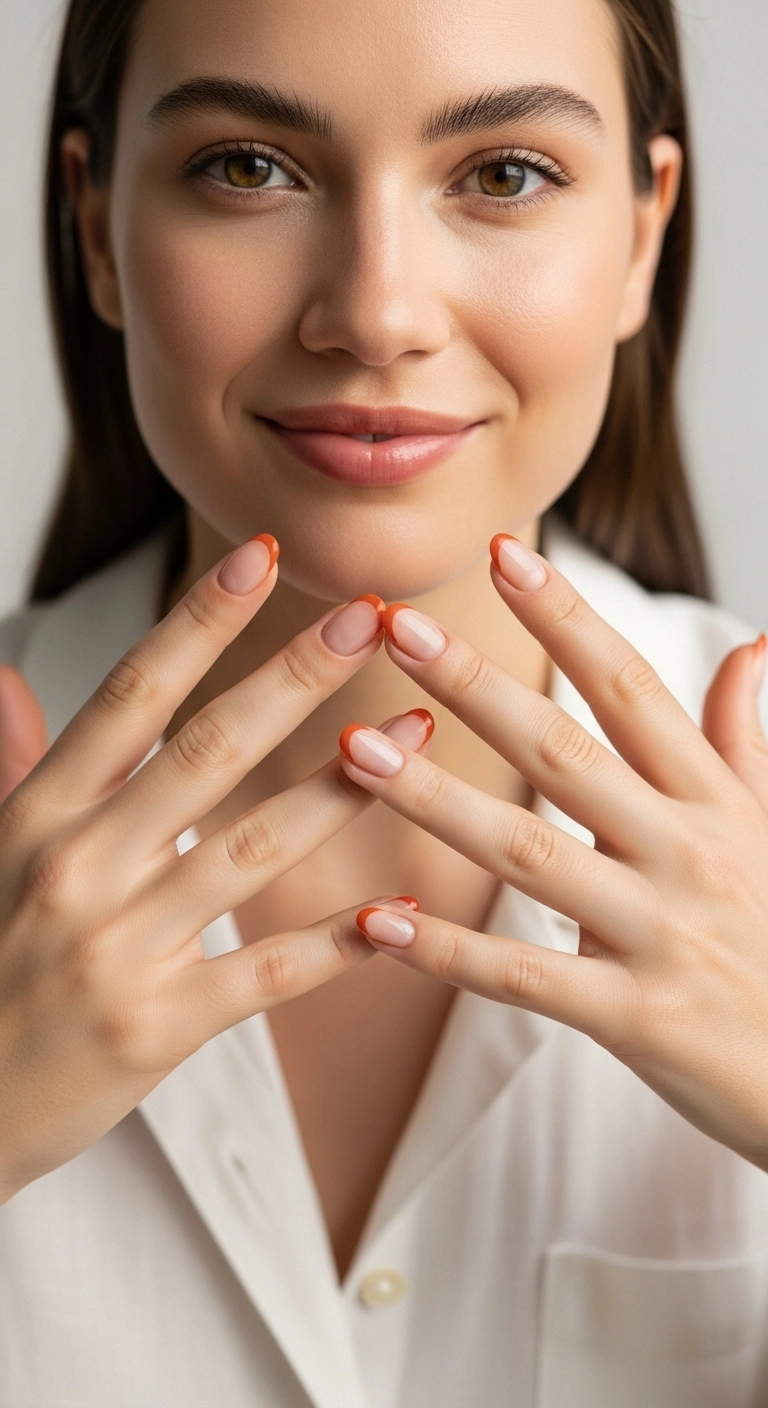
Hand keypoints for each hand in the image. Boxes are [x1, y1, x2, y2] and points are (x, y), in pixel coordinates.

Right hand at [0, 536, 428, 1201]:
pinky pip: (263, 974)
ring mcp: (120, 949)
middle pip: (206, 751)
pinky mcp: (157, 1027)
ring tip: (419, 738)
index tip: (260, 562)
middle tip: (371, 618)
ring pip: (252, 850)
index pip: (130, 695)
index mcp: (38, 812)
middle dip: (295, 678)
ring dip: (344, 788)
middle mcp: (80, 867)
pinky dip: (334, 946)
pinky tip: (398, 913)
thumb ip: (12, 762)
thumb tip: (9, 678)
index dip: (197, 623)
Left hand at [340, 535, 767, 1169]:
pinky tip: (378, 921)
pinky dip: (451, 952)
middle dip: (476, 685)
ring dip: (437, 800)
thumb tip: (749, 644)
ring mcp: (660, 933)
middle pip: (565, 752)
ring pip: (531, 854)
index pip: (629, 686)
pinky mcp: (637, 1016)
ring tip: (355, 750)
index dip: (565, 616)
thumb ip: (741, 737)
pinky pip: (527, 977)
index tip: (502, 551)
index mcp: (712, 799)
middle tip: (394, 626)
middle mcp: (685, 851)